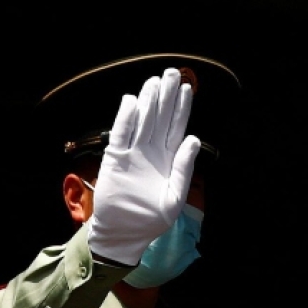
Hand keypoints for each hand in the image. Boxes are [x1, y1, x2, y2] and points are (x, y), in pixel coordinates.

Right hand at [86, 68, 201, 269]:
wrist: (123, 235)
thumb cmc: (150, 221)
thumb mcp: (175, 198)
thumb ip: (184, 169)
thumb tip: (192, 139)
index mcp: (168, 160)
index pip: (176, 127)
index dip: (182, 108)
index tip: (187, 88)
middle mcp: (150, 152)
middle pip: (160, 118)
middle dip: (166, 96)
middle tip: (172, 73)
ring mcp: (132, 154)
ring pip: (142, 121)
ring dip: (148, 101)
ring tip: (155, 81)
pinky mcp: (115, 159)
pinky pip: (120, 133)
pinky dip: (125, 117)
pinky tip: (132, 101)